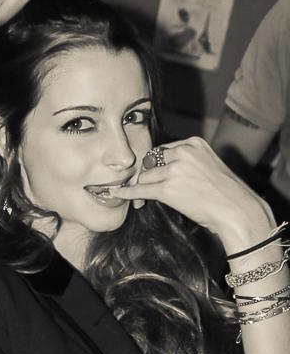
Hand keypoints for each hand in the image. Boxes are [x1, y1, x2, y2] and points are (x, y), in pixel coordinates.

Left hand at [117, 136, 273, 248]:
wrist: (237, 210)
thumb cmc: (227, 194)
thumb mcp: (209, 167)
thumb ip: (189, 163)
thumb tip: (166, 171)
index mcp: (194, 143)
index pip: (163, 150)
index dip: (155, 165)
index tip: (151, 175)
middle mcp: (183, 152)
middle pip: (151, 162)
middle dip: (146, 176)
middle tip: (143, 189)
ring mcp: (174, 169)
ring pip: (145, 176)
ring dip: (141, 187)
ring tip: (141, 200)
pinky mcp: (167, 188)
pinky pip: (140, 189)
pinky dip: (127, 192)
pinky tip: (117, 194)